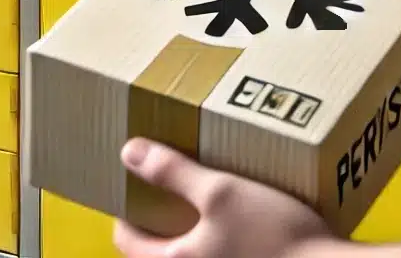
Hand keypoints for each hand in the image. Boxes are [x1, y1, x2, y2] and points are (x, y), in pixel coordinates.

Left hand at [114, 139, 339, 257]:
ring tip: (204, 199)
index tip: (132, 183)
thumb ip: (171, 172)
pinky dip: (221, 245)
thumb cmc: (275, 237)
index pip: (127, 241)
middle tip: (168, 186)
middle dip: (159, 220)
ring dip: (192, 234)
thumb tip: (129, 152)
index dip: (125, 209)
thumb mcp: (219, 190)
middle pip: (158, 253)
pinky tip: (241, 221)